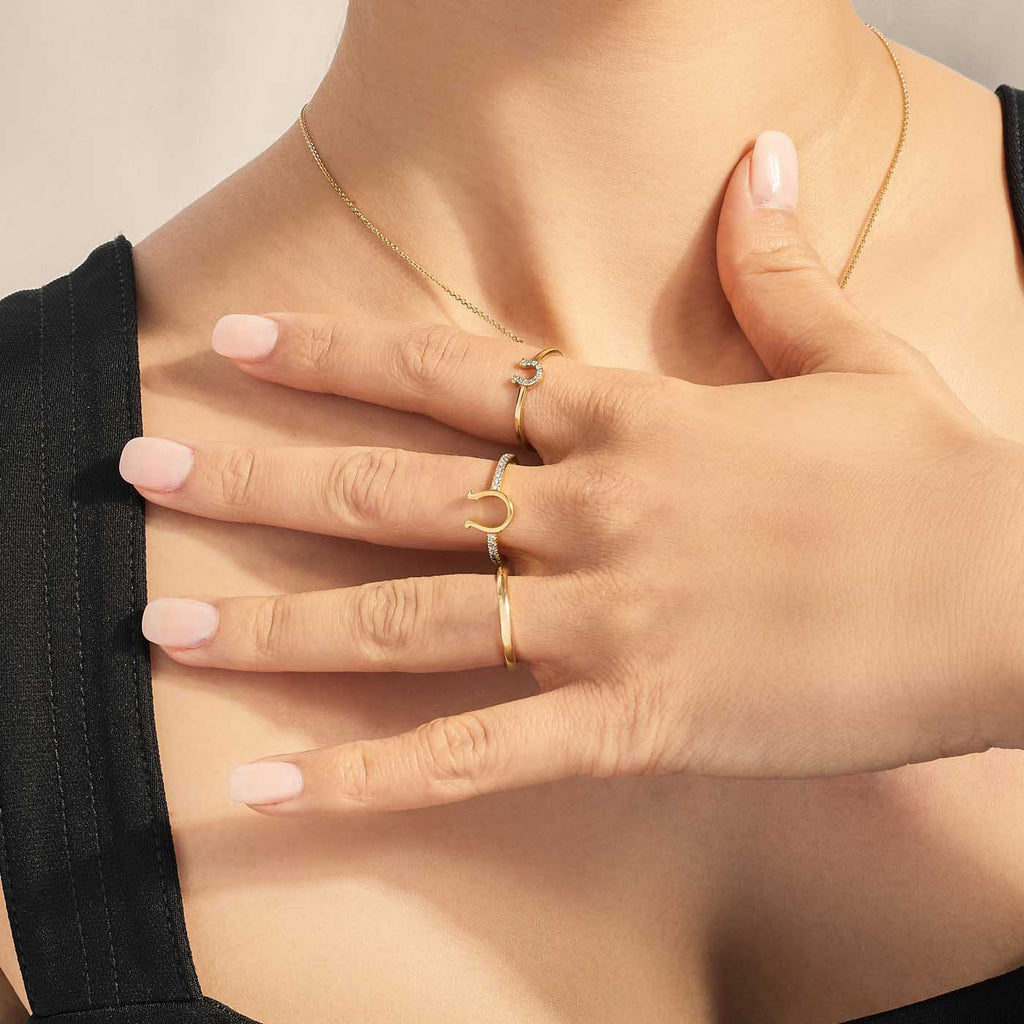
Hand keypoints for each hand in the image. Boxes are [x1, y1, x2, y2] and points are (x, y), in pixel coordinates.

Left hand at [120, 132, 1023, 814]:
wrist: (1009, 594)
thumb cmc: (934, 478)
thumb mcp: (851, 355)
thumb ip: (780, 261)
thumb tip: (765, 154)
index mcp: (632, 419)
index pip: (446, 371)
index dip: (332, 353)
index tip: (236, 345)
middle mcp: (591, 511)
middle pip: (387, 492)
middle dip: (254, 479)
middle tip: (141, 472)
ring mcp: (604, 618)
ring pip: (403, 622)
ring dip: (274, 624)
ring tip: (164, 622)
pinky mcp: (634, 720)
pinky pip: (475, 757)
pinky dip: (371, 778)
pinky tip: (275, 790)